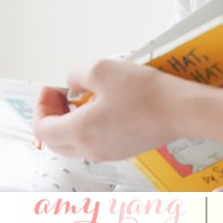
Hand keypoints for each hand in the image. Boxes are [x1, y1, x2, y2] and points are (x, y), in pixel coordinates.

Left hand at [33, 60, 178, 161]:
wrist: (181, 110)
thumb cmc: (144, 92)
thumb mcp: (102, 69)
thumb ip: (77, 74)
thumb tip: (72, 82)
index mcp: (79, 131)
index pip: (42, 129)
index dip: (41, 107)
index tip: (51, 88)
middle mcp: (90, 149)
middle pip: (54, 141)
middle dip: (52, 116)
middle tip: (62, 95)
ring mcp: (107, 153)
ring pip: (74, 145)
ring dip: (70, 123)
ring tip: (84, 99)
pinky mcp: (123, 151)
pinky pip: (94, 144)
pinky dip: (88, 128)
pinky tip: (104, 108)